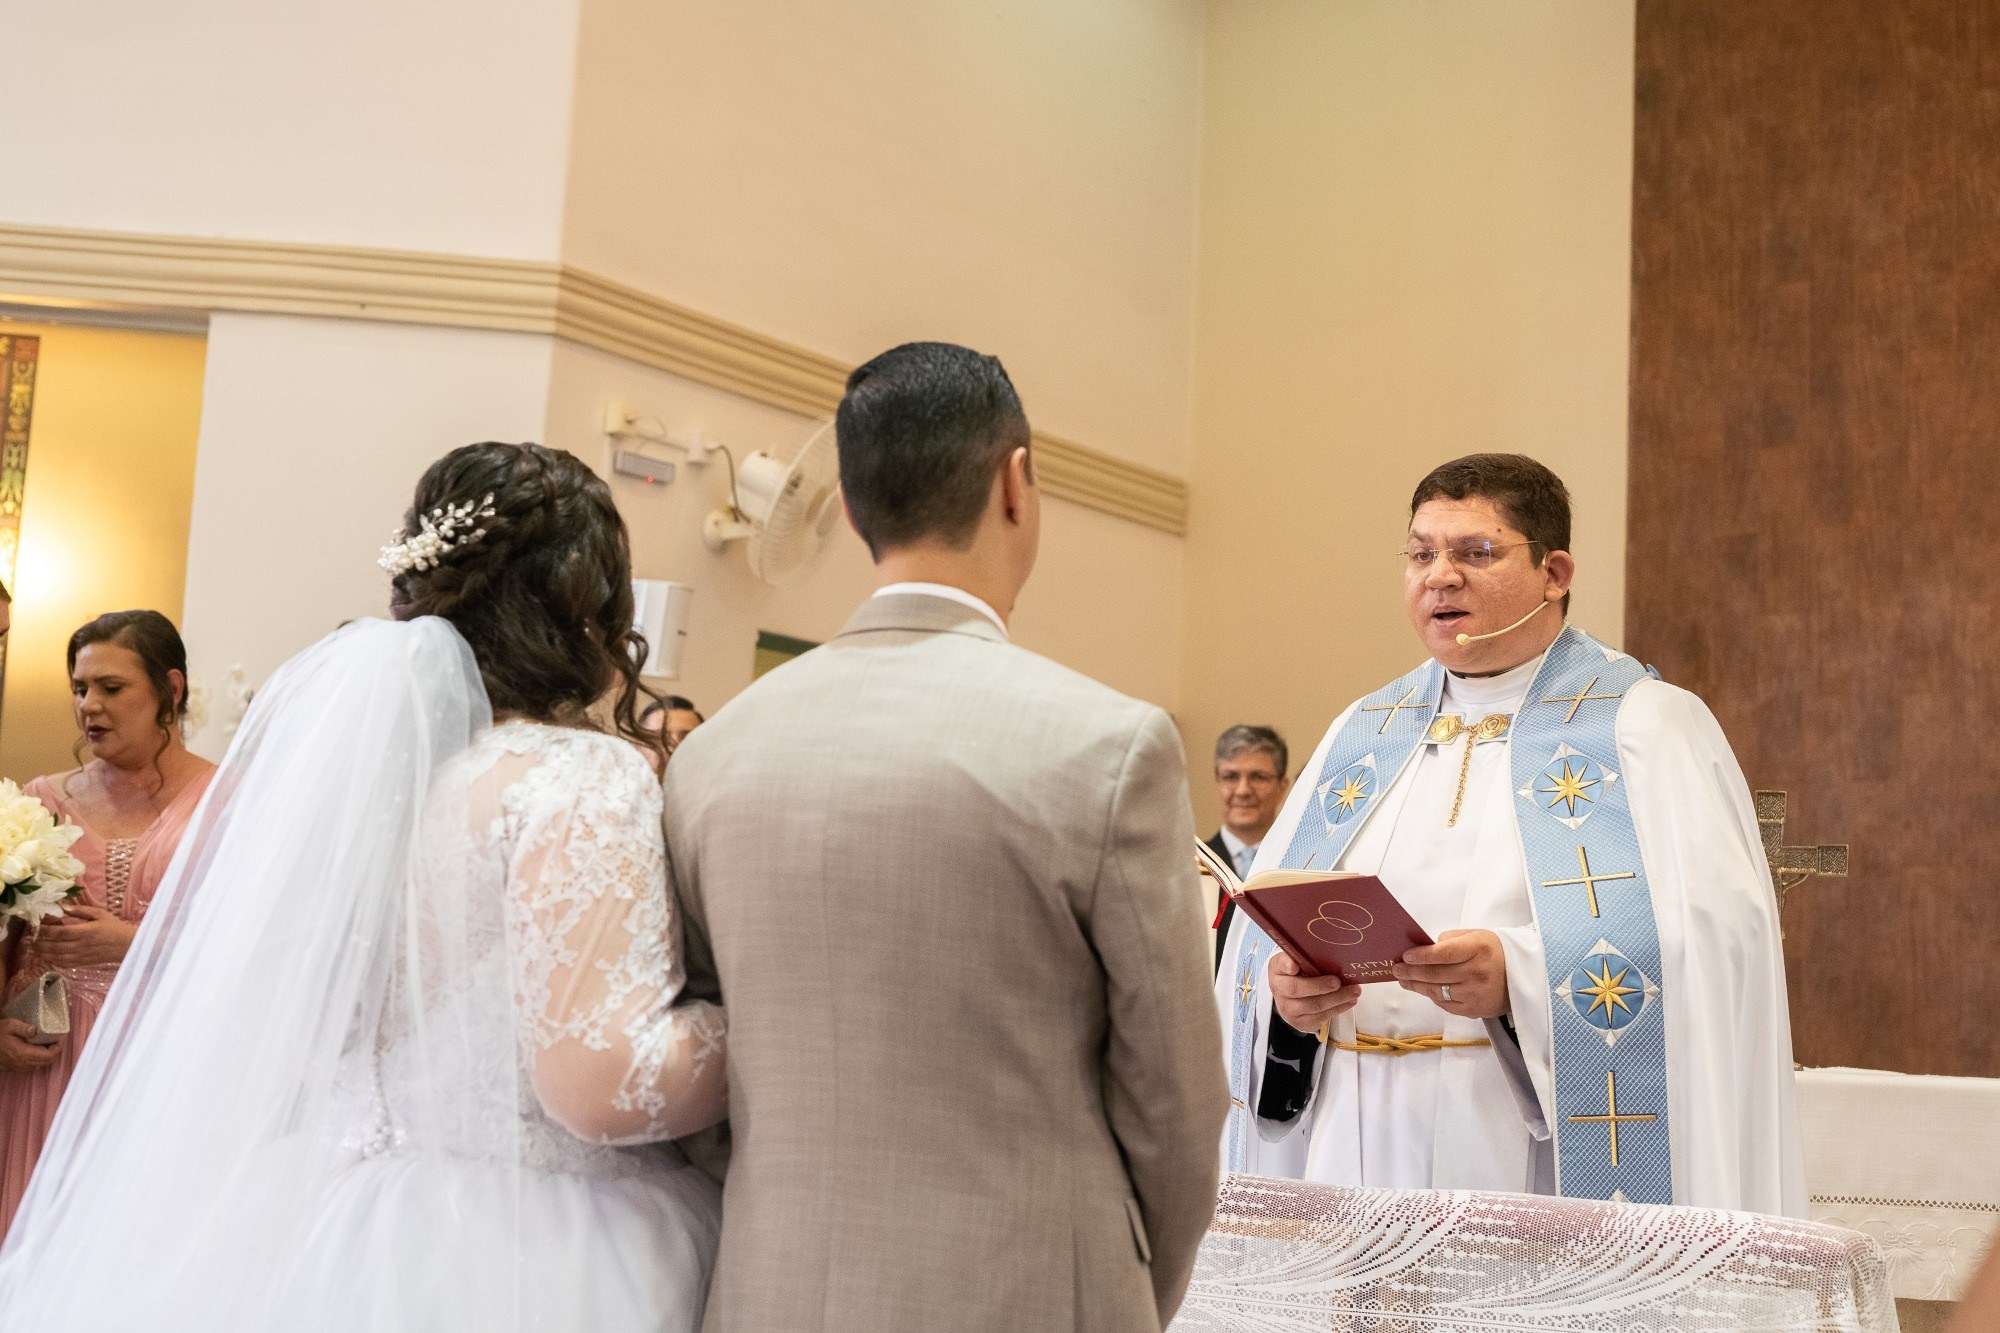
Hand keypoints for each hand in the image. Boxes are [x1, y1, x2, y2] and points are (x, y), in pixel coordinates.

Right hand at [0, 1019, 57, 1072]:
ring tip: (48, 1043)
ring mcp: (20, 1067)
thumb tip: (36, 1030)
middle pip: (49, 1062)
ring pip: (41, 1065)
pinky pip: (33, 1066)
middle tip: (56, 1039)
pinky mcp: (16, 1068)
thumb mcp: (10, 1026)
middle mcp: (24, 1063)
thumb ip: (23, 1028)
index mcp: (24, 1053)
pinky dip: (39, 1059)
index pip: (50, 1056)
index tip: (60, 1038)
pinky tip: (37, 1049)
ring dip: (48, 1056)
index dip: (59, 1047)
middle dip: (56, 1051)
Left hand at [34, 904, 136, 969]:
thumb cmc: (114, 927)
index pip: (58, 932)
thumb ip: (80, 910)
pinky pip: (63, 964)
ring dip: (42, 953)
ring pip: (55, 956)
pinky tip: (47, 956)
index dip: (44, 930)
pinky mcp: (82, 963)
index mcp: (84, 932)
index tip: (35, 926)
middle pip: (53, 946)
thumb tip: (62, 905)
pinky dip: (52, 961)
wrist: (128, 946)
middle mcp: (79, 946)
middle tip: (29, 938)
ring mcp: (80, 956)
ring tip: (33, 948)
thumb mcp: (100, 914)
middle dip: (39, 942)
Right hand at [1268, 950, 1360, 1034]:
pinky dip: (1338, 1009)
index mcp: (1277, 970)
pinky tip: (1349, 1001)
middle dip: (1320, 986)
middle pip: (1297, 989)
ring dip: (1337, 999)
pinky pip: (1321, 1018)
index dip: (1287, 965)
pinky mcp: (1300, 1023)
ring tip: (1354, 991)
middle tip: (1338, 981)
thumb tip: (1329, 953)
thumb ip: (1308, 957)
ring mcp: (1288, 1010)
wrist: (1291, 997)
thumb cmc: (1300, 973)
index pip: (1280, 965)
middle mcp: (1278, 990)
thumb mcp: (1299, 960)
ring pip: (1313, 1006)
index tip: (1294, 966)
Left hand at [1393, 929, 1508, 1018]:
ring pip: (1437, 991)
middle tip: (1396, 970)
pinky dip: (1433, 997)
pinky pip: (1446, 1004)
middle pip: (1436, 974)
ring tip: (1404, 980)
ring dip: (1417, 986)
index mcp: (1479, 949)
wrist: (1523, 977)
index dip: (1422, 955)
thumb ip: (1450, 940)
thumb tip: (1425, 948)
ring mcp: (1475, 994)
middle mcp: (1477, 972)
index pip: (1444, 954)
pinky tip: (1424, 989)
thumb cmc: (1494, 952)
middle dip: (1411, 972)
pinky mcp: (1474, 1010)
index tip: (1405, 956)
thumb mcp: (1477, 936)